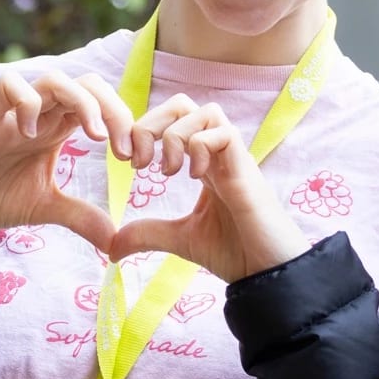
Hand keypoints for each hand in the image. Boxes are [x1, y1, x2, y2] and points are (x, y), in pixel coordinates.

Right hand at [0, 70, 129, 249]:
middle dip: (114, 109)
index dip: (126, 124)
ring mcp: (13, 112)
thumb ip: (81, 217)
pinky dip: (26, 103)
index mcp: (58, 127)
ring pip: (54, 78)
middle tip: (122, 150)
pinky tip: (30, 134)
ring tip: (92, 136)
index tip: (138, 162)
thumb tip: (117, 240)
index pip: (102, 104)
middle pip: (87, 83)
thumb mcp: (46, 208)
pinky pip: (8, 86)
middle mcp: (40, 113)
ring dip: (82, 102)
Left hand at [103, 95, 311, 283]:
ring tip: (169, 172)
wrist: (267, 274)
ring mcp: (235, 158)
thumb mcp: (180, 239)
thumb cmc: (235, 252)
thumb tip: (111, 247)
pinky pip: (223, 133)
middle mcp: (219, 154)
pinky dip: (200, 148)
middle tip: (140, 161)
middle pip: (184, 104)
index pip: (172, 119)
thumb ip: (148, 234)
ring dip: (175, 136)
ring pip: (205, 111)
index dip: (144, 130)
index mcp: (203, 162)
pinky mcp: (247, 169)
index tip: (129, 162)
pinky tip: (195, 177)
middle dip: (152, 123)